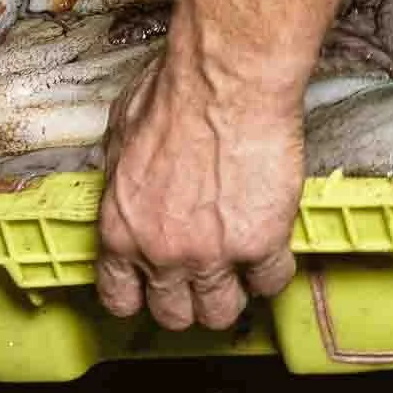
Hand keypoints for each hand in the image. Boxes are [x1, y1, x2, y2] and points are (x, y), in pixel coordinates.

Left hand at [96, 12, 302, 331]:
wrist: (227, 79)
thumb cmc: (177, 91)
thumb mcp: (120, 133)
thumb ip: (120, 176)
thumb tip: (125, 181)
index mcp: (121, 228)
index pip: (120, 297)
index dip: (140, 295)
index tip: (154, 288)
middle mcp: (161, 252)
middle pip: (173, 314)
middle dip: (188, 298)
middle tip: (203, 276)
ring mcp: (212, 254)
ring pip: (222, 312)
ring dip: (231, 293)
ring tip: (239, 270)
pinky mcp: (261, 243)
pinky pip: (271, 282)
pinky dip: (273, 270)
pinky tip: (271, 249)